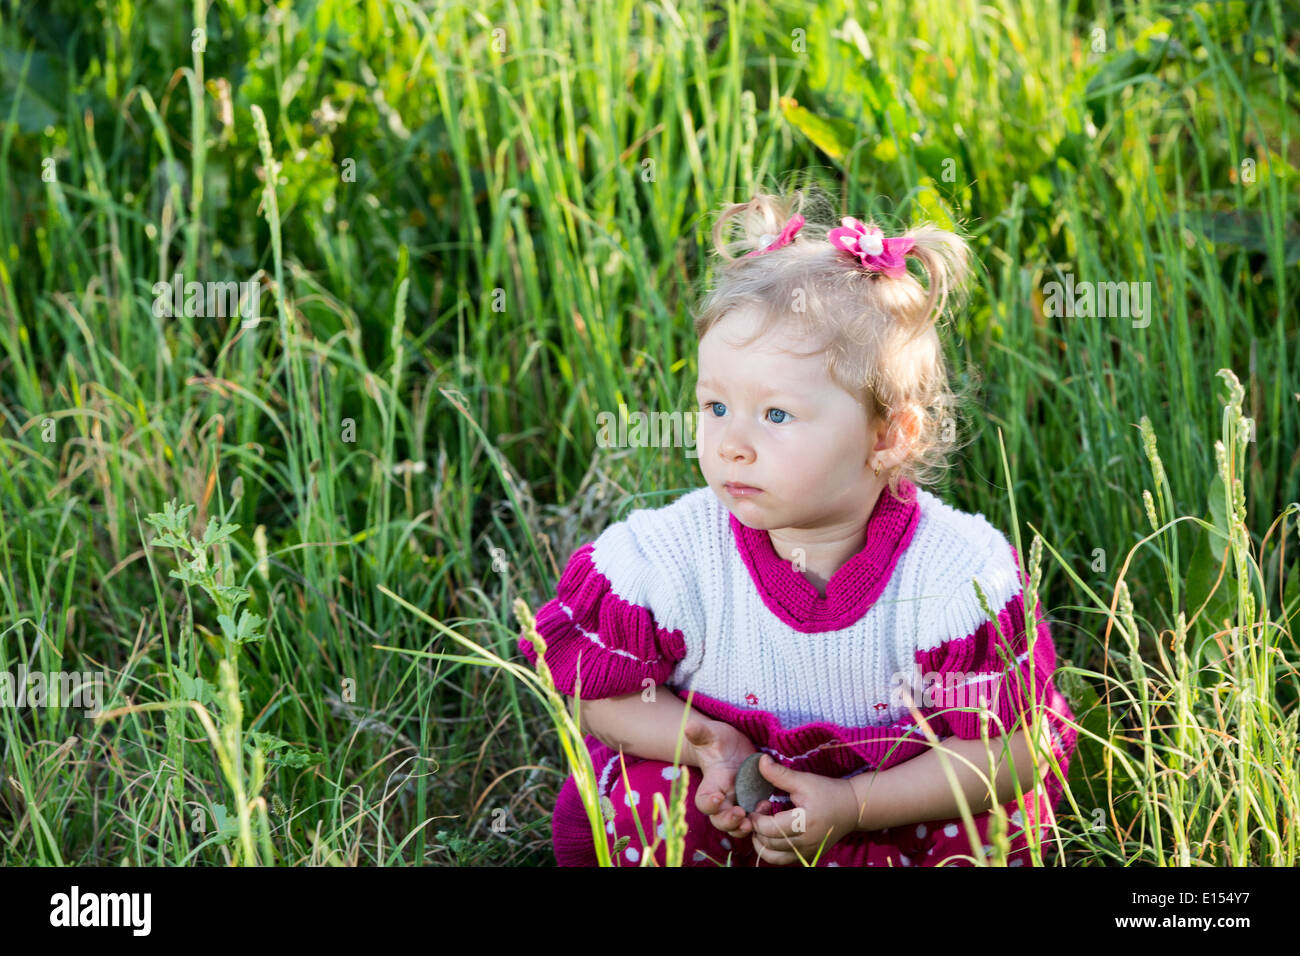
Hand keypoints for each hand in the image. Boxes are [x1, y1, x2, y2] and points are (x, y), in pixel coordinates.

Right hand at [684, 716, 758, 838]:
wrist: (734, 746)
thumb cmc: (718, 740)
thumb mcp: (711, 734)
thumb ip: (700, 732)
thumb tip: (688, 726)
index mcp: (711, 785)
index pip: (704, 802)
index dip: (709, 803)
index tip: (718, 797)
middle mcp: (723, 799)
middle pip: (720, 820)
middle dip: (728, 822)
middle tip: (740, 815)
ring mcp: (739, 803)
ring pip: (737, 825)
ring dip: (743, 827)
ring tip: (753, 821)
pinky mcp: (754, 802)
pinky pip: (756, 818)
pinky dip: (760, 818)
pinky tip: (767, 804)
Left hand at [746, 754, 862, 864]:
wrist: (852, 808)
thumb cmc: (828, 792)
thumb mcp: (804, 780)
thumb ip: (779, 774)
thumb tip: (760, 760)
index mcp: (805, 823)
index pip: (770, 829)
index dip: (756, 818)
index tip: (756, 806)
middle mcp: (806, 842)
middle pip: (768, 844)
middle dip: (757, 829)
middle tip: (760, 812)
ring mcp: (807, 852)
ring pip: (773, 857)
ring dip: (761, 843)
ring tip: (762, 826)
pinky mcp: (808, 856)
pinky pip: (782, 860)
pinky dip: (771, 851)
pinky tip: (771, 835)